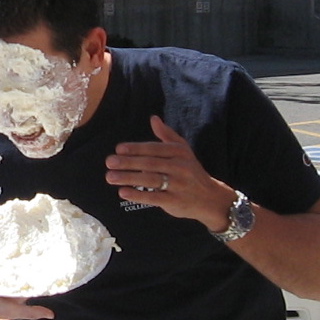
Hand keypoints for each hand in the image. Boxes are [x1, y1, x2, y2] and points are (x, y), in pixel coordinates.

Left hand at [105, 115, 234, 230]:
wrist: (210, 198)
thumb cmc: (191, 171)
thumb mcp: (183, 151)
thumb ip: (167, 135)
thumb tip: (153, 118)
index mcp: (180, 153)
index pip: (155, 148)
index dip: (136, 148)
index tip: (119, 149)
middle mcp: (180, 167)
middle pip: (150, 163)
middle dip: (128, 162)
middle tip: (109, 162)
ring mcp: (178, 185)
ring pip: (150, 180)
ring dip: (128, 178)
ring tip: (110, 177)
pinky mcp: (175, 201)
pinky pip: (154, 197)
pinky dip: (138, 195)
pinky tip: (123, 192)